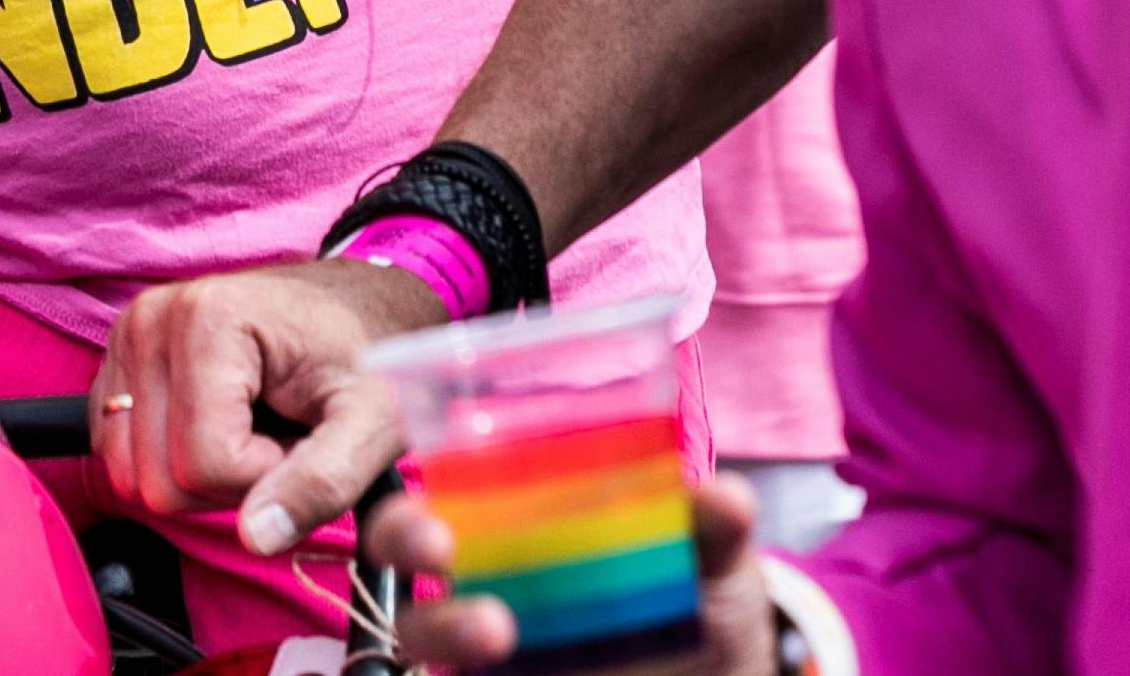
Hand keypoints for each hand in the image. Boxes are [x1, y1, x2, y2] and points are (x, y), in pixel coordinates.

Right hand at [88, 257, 444, 551]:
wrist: (346, 308)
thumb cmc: (362, 356)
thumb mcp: (371, 419)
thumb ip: (322, 480)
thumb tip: (256, 537)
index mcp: (206, 319)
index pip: (205, 462)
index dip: (266, 476)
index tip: (302, 436)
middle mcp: (149, 320)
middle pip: (159, 479)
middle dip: (228, 482)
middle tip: (277, 435)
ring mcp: (126, 340)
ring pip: (133, 477)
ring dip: (197, 477)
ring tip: (250, 430)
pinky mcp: (118, 366)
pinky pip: (118, 457)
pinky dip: (169, 464)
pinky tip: (218, 426)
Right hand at [370, 476, 776, 672]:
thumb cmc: (702, 604)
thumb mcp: (714, 564)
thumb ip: (712, 530)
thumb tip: (727, 497)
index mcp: (528, 514)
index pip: (446, 482)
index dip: (424, 473)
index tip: (440, 485)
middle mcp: (494, 570)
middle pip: (407, 545)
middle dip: (403, 534)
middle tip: (439, 544)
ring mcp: (493, 639)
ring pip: (422, 627)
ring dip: (444, 623)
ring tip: (496, 631)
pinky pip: (460, 675)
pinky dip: (463, 669)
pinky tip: (507, 666)